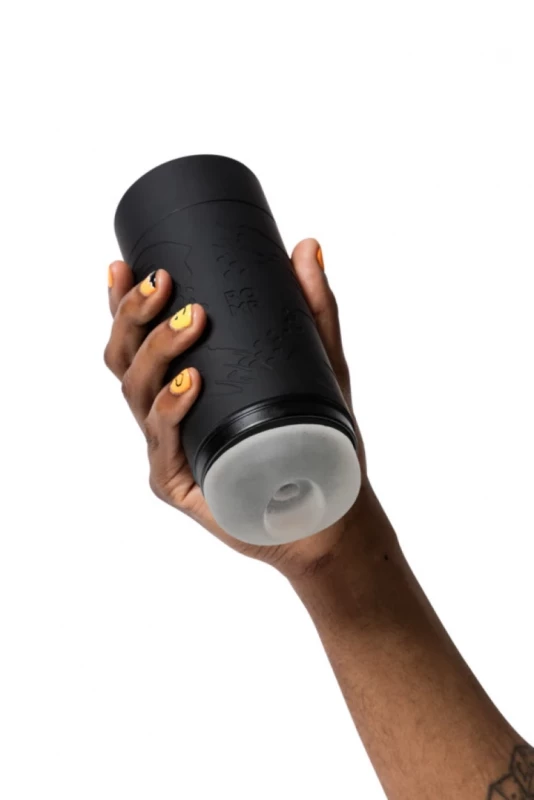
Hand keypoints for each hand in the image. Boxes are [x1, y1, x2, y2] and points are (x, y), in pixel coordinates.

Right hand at [104, 238, 368, 579]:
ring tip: (192, 321)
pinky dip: (172, 409)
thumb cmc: (318, 437)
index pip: (139, 339)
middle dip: (134, 315)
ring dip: (157, 351)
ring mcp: (169, 449)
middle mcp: (167, 413)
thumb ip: (312, 308)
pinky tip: (190, 384)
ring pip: (137, 393)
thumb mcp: (318, 364)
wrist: (332, 507)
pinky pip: (164, 442)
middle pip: (126, 359)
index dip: (121, 303)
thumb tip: (308, 245)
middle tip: (164, 284)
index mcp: (184, 383)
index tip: (124, 263)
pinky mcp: (179, 483)